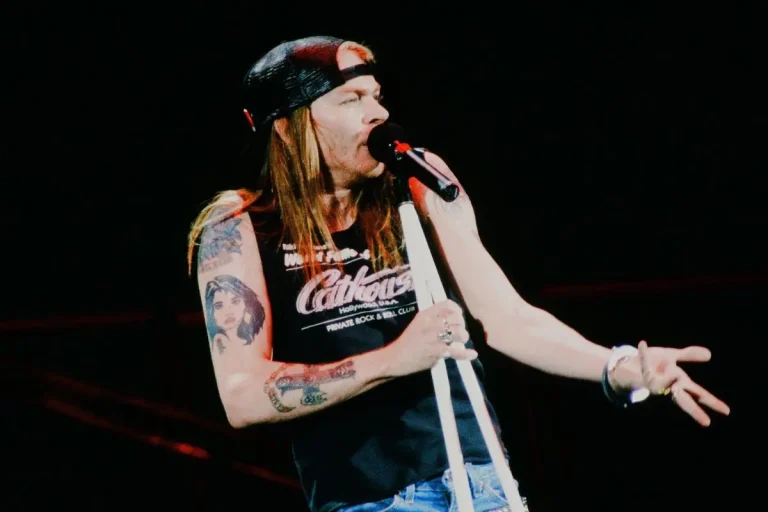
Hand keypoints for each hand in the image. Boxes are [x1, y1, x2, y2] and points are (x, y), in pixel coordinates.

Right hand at [384, 299, 476, 377]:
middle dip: (462, 326)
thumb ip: (432, 320)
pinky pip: (456, 351)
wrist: (394, 358)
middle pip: (457, 319)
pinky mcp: (436, 351)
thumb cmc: (407, 342)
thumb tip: (451, 321)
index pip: (447, 305)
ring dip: (463, 338)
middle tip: (459, 334)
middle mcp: (430, 323)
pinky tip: (472, 354)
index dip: (457, 310)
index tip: (459, 317)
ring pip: (459, 333)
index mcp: (425, 314)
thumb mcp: (417, 324)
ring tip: (460, 343)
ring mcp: (434, 337)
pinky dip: (466, 354)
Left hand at [613, 340, 730, 425]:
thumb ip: (689, 355)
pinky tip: (642, 344)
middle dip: (694, 410)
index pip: (699, 394)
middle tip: (707, 422)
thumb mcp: (673, 356)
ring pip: (662, 385)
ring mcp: (656, 382)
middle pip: (684, 400)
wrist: (632, 363)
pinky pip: (644, 362)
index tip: (727, 411)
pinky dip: (643, 353)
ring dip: (668, 380)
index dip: (712, 402)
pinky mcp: (643, 374)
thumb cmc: (655, 363)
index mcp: (679, 382)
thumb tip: (709, 354)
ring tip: (675, 373)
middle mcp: (669, 386)